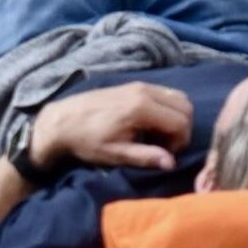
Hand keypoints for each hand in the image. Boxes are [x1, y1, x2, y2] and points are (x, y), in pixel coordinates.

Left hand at [31, 83, 192, 171]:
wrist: (62, 120)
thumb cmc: (88, 140)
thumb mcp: (116, 154)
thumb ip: (146, 156)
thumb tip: (171, 162)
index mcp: (141, 108)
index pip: (181, 122)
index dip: (180, 141)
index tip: (165, 154)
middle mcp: (145, 91)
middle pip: (185, 106)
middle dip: (182, 128)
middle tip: (165, 146)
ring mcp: (140, 85)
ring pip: (177, 97)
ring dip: (175, 117)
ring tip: (158, 135)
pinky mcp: (134, 84)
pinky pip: (164, 93)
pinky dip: (166, 108)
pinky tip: (149, 124)